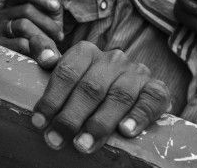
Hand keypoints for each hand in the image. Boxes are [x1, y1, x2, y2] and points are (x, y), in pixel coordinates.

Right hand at [0, 0, 63, 64]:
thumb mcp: (49, 19)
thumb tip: (56, 6)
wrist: (30, 58)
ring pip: (23, 25)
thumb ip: (54, 10)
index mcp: (13, 2)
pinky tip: (39, 53)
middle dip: (48, 23)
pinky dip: (35, 48)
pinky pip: (21, 43)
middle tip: (59, 36)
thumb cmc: (42, 35)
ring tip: (51, 46)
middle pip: (27, 9)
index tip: (56, 6)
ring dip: (42, 36)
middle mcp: (2, 13)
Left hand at [32, 41, 170, 153]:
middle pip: (90, 88)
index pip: (66, 73)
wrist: (132, 89)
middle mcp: (113, 59)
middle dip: (71, 118)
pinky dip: (138, 117)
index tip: (38, 123)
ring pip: (118, 97)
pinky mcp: (157, 89)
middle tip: (56, 140)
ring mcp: (136, 73)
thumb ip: (48, 60)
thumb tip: (44, 58)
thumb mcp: (67, 72)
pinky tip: (125, 132)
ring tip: (83, 145)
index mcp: (86, 52)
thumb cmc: (89, 84)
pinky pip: (150, 101)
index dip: (51, 99)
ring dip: (100, 124)